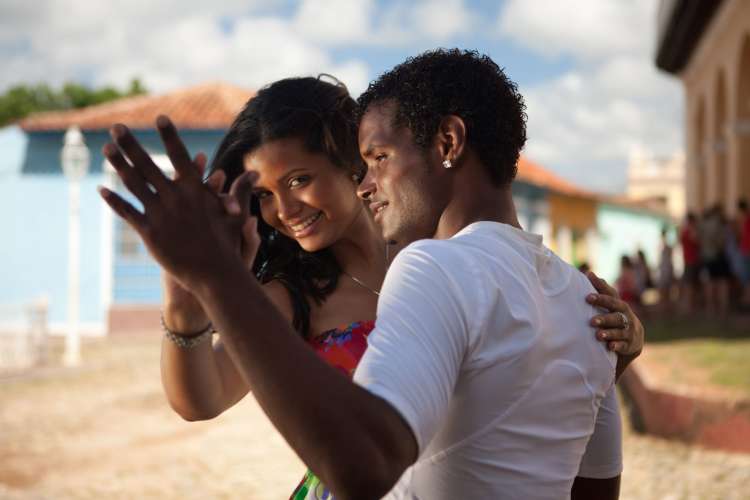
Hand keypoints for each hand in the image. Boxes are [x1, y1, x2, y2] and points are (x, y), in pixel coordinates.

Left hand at [98, 116, 257, 293]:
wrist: (214, 273)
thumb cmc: (227, 243)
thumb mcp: (234, 214)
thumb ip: (240, 190)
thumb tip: (254, 173)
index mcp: (195, 190)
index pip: (180, 156)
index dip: (170, 136)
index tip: (160, 118)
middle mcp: (175, 198)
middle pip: (147, 164)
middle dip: (131, 143)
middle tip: (117, 126)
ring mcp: (160, 214)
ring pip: (133, 184)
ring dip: (118, 164)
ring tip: (107, 148)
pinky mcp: (150, 233)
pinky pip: (128, 212)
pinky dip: (114, 200)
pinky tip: (102, 189)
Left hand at [585, 271, 643, 356]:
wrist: (634, 336)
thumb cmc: (616, 314)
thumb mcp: (611, 302)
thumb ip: (601, 289)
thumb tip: (588, 273)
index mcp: (619, 305)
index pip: (610, 300)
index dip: (600, 298)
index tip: (587, 297)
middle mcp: (626, 317)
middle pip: (616, 317)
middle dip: (604, 318)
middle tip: (591, 321)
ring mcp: (628, 331)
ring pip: (619, 332)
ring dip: (609, 333)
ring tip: (598, 335)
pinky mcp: (629, 344)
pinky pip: (624, 346)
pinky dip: (617, 346)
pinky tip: (610, 347)